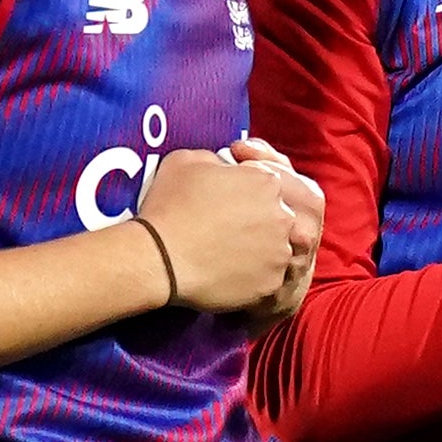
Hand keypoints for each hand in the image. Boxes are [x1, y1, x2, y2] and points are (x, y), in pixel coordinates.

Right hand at [135, 140, 310, 318]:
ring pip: (276, 248)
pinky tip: (229, 273)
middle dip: (258, 222)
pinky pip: (268, 278)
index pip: (269, 185)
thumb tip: (221, 166)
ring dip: (259, 250)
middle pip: (277, 217)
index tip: (228, 202)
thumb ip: (216, 159)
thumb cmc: (169, 206)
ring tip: (229, 254)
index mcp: (267, 182)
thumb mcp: (187, 160)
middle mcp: (282, 215)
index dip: (246, 192)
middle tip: (228, 230)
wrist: (159, 258)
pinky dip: (252, 276)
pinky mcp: (270, 282)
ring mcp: (279, 252)